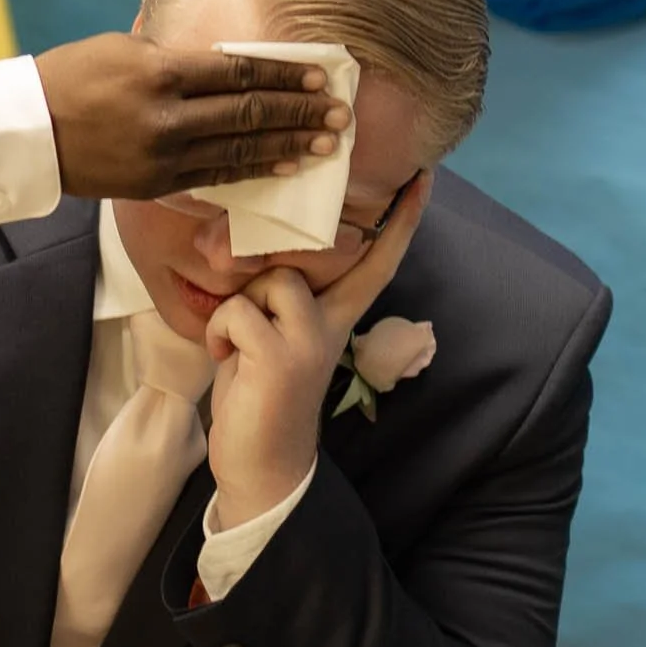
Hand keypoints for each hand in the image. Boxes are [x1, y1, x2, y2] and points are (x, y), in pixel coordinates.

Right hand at [36, 33, 348, 199]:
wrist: (29, 131)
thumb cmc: (75, 76)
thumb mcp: (126, 48)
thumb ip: (179, 55)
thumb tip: (230, 61)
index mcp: (161, 71)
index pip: (239, 71)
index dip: (285, 74)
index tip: (322, 76)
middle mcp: (168, 116)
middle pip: (249, 113)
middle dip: (300, 113)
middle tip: (341, 115)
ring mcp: (164, 156)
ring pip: (241, 151)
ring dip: (289, 146)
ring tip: (327, 144)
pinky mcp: (158, 185)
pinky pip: (217, 177)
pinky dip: (256, 172)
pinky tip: (286, 168)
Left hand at [204, 173, 432, 524]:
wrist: (261, 468)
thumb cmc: (259, 396)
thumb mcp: (272, 336)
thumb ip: (277, 297)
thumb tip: (249, 251)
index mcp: (336, 317)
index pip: (377, 260)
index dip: (401, 220)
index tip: (423, 178)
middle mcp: (332, 325)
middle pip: (314, 255)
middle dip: (278, 251)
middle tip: (258, 297)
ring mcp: (311, 340)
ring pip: (273, 277)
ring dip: (240, 303)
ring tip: (235, 340)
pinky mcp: (282, 356)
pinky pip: (241, 309)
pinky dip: (221, 329)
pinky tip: (225, 354)